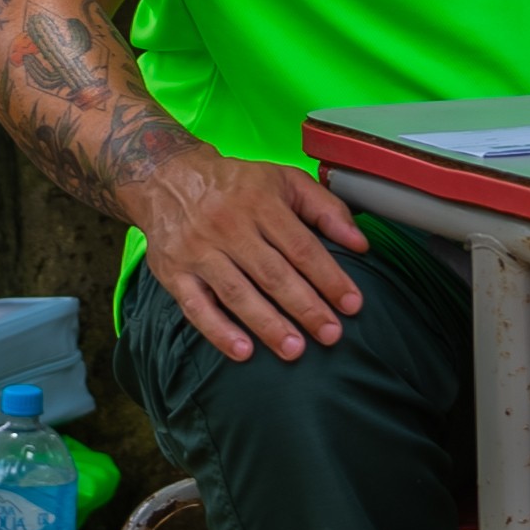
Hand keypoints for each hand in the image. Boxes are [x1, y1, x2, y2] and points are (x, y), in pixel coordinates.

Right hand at [122, 150, 369, 362]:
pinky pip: (196, 307)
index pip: (302, 247)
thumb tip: (361, 243)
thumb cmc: (238, 184)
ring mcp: (200, 252)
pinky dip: (219, 331)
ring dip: (268, 325)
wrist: (168, 177)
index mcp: (262, 203)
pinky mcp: (174, 273)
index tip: (352, 304)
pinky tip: (243, 352)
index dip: (329, 277)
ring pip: (238, 293)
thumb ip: (327, 209)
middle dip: (305, 307)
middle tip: (331, 334)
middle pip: (273, 273)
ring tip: (295, 350)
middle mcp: (230, 227)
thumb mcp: (286, 181)